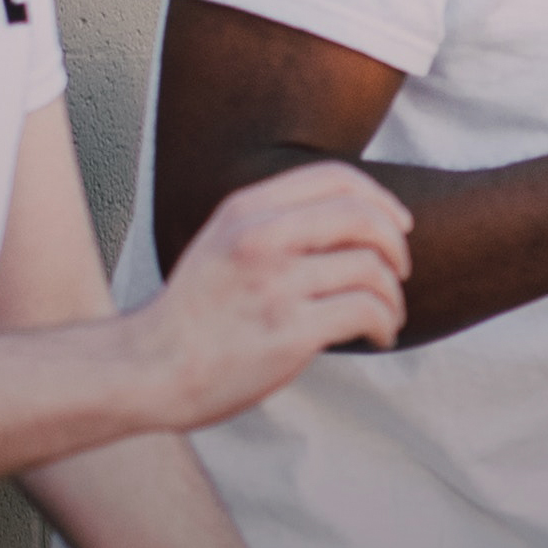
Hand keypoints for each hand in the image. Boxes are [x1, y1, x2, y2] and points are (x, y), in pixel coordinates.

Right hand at [129, 160, 408, 421]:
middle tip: (399, 272)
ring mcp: (276, 285)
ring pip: (371, 269)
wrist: (148, 369)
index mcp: (244, 211)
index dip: (379, 198)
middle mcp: (261, 239)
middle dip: (396, 245)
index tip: (398, 224)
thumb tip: (350, 221)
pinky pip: (366, 311)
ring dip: (393, 295)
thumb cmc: (192, 315)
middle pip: (362, 219)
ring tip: (387, 315)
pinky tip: (378, 336)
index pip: (334, 178)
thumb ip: (270, 225)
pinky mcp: (290, 332)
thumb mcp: (220, 244)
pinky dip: (385, 323)